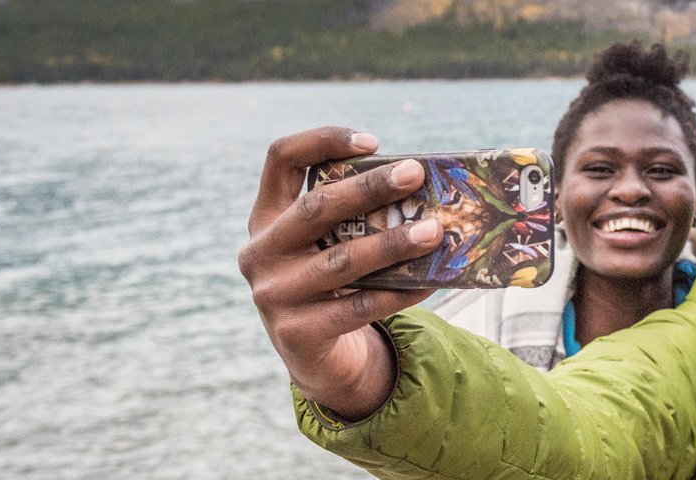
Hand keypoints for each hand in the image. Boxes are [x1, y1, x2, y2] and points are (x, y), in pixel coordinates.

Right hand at [238, 126, 438, 419]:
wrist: (315, 356)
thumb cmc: (332, 284)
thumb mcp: (328, 244)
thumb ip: (354, 218)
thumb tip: (422, 191)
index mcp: (265, 217)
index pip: (280, 160)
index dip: (322, 141)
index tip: (371, 141)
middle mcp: (261, 252)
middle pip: (315, 207)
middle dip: (369, 187)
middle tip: (415, 174)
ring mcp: (273, 294)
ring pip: (342, 261)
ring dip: (393, 243)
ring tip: (434, 231)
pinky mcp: (297, 333)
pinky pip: (359, 307)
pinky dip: (400, 292)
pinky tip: (432, 281)